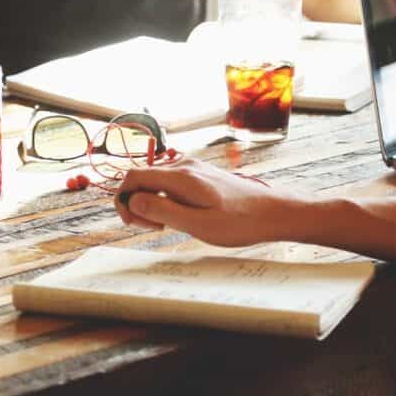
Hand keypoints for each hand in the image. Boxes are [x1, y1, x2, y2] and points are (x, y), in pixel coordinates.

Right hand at [114, 158, 288, 246]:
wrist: (272, 212)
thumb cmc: (239, 222)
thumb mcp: (197, 224)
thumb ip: (162, 211)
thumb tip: (131, 201)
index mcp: (180, 176)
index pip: (133, 177)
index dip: (123, 200)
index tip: (134, 223)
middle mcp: (183, 166)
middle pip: (142, 178)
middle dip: (137, 203)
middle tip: (154, 228)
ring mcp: (192, 168)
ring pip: (155, 182)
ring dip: (151, 203)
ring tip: (169, 225)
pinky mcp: (199, 175)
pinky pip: (169, 183)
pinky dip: (165, 199)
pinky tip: (180, 216)